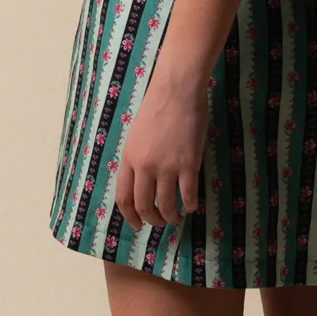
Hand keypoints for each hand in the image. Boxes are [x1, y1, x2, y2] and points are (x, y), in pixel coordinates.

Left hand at [113, 70, 206, 228]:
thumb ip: (136, 159)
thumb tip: (140, 182)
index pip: (123, 198)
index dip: (130, 216)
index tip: (138, 224)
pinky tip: (192, 206)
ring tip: (177, 217)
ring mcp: (167, 166)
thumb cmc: (157, 108)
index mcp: (128, 158)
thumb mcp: (136, 135)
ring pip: (166, 205)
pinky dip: (190, 205)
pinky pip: (188, 195)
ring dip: (171, 217)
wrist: (176, 91)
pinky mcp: (188, 164)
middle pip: (144, 206)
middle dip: (152, 220)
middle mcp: (144, 166)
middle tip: (160, 222)